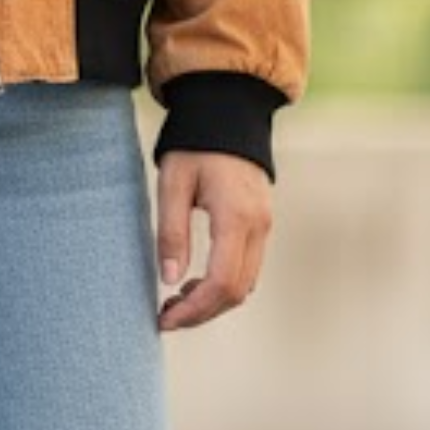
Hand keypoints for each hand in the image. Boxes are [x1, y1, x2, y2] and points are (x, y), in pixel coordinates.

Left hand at [155, 150, 271, 331]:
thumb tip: (169, 280)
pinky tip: (195, 279)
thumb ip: (171, 231)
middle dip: (201, 312)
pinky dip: (224, 283)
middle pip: (237, 292)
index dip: (194, 310)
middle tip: (165, 315)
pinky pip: (248, 267)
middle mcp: (258, 227)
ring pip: (245, 283)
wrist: (227, 111)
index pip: (222, 284)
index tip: (164, 319)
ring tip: (175, 298)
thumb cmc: (195, 144)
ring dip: (213, 300)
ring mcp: (265, 225)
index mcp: (236, 217)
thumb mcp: (172, 182)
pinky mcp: (262, 222)